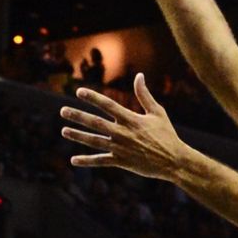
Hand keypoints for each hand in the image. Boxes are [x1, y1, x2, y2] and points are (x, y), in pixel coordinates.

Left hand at [60, 73, 187, 180]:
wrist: (174, 161)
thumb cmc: (167, 135)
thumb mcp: (158, 113)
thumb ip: (144, 95)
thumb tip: (139, 76)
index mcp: (132, 119)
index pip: (108, 105)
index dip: (93, 98)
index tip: (79, 92)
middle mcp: (123, 133)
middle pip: (96, 123)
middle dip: (78, 116)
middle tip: (63, 111)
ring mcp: (121, 148)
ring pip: (94, 141)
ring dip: (78, 135)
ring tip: (64, 131)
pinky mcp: (122, 161)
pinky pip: (101, 160)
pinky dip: (87, 160)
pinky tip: (74, 160)